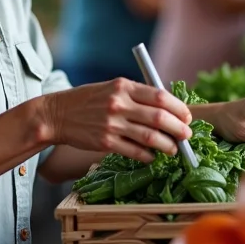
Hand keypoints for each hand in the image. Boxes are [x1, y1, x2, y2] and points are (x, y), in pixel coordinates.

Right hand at [42, 79, 192, 163]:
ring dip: (168, 146)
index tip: (187, 117)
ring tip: (174, 149)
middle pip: (159, 118)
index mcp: (123, 86)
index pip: (160, 97)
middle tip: (187, 136)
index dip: (179, 108)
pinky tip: (152, 157)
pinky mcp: (105, 142)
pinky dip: (148, 156)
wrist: (57, 115)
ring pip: (150, 138)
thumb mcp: (112, 88)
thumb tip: (167, 109)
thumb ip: (136, 95)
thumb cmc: (88, 100)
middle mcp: (119, 104)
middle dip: (179, 129)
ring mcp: (112, 124)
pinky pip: (134, 152)